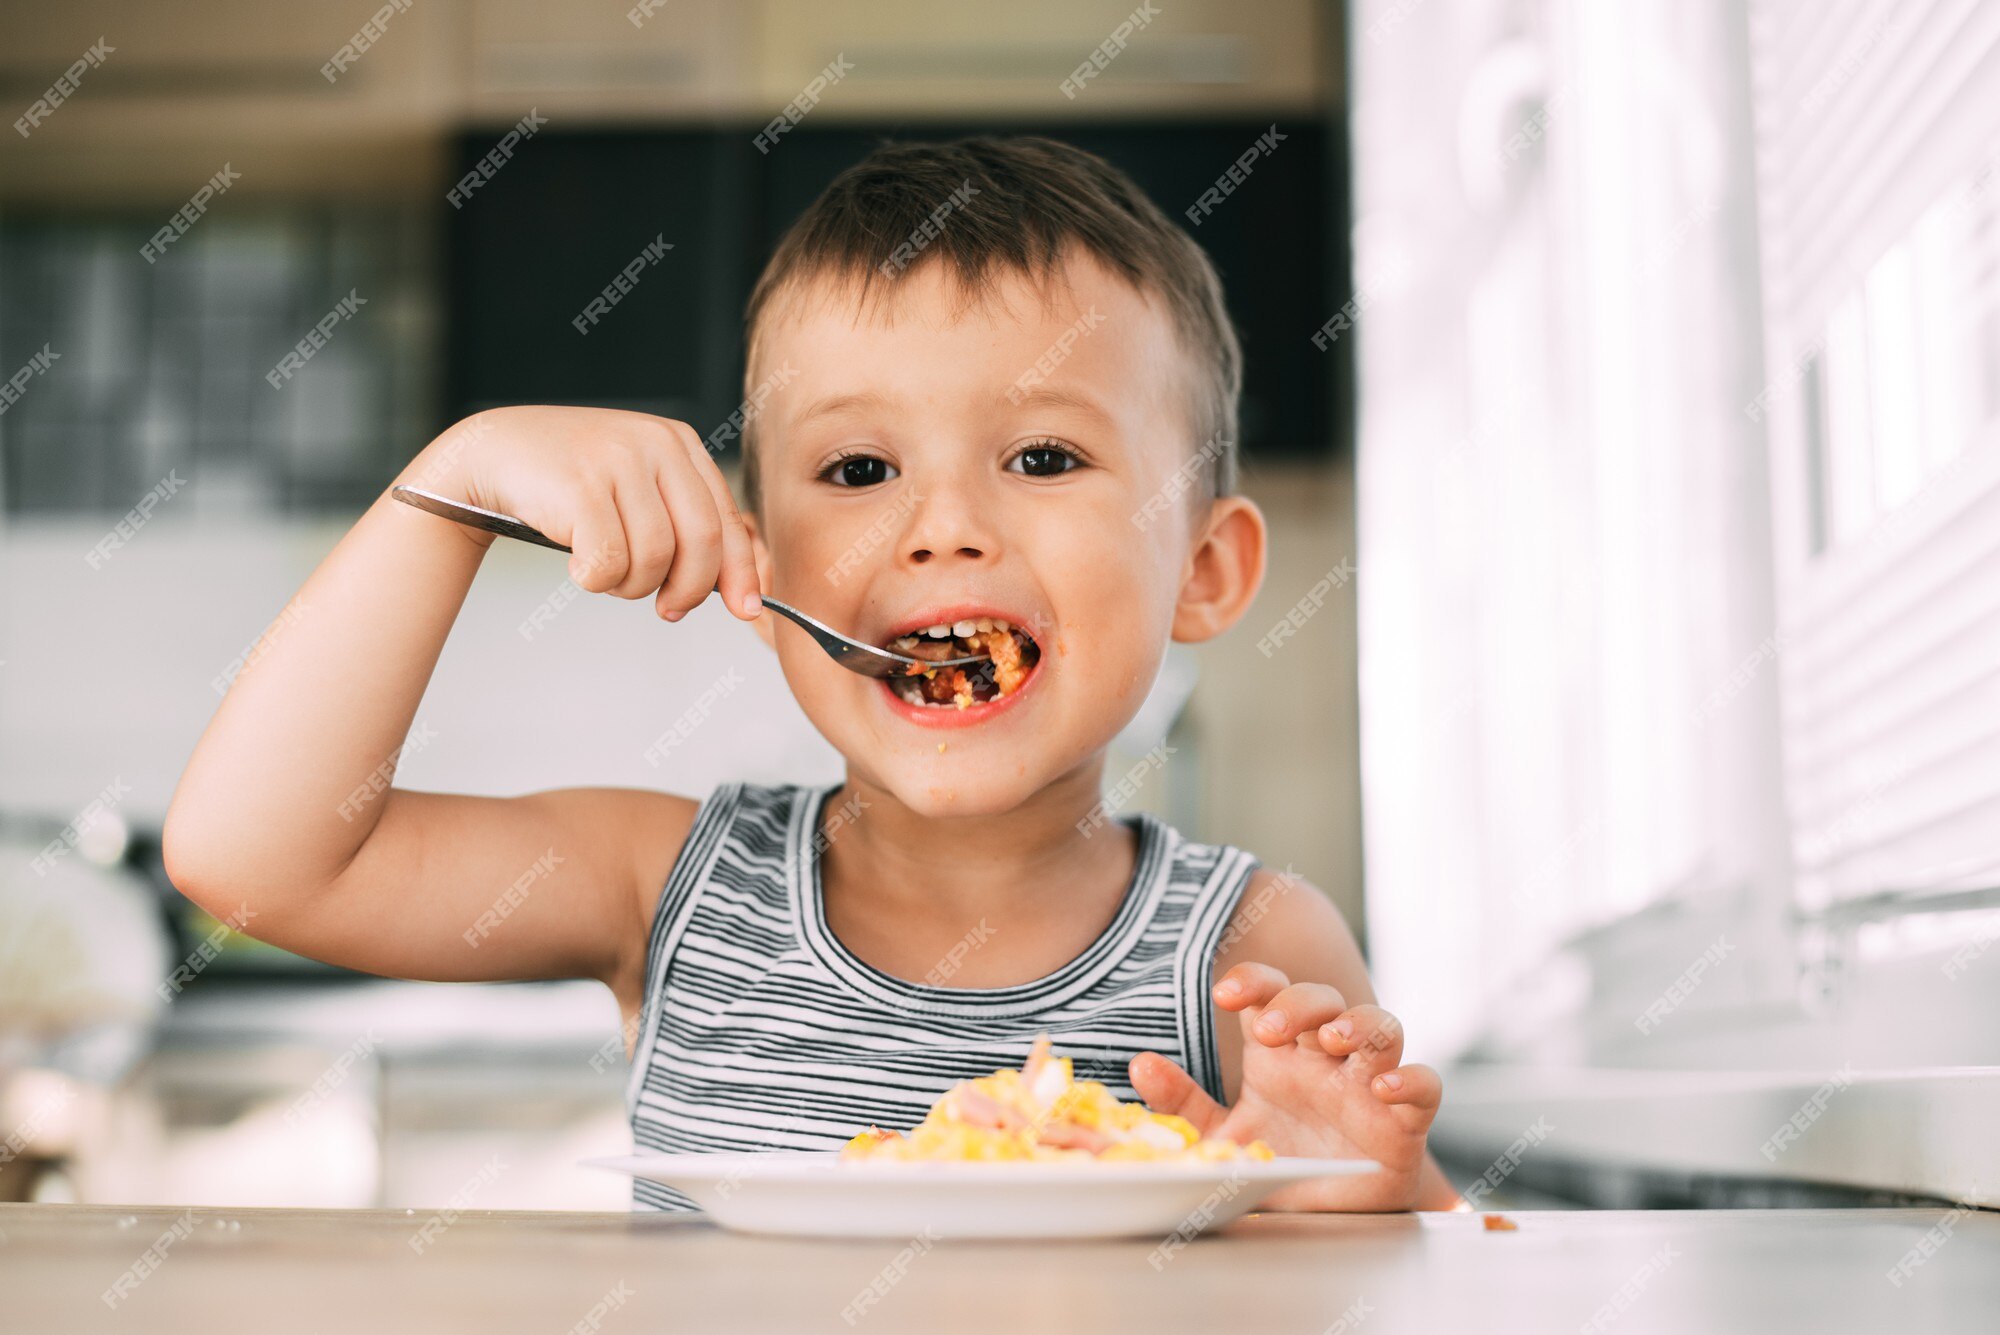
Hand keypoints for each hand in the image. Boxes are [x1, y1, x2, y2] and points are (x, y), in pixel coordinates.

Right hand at [401, 406, 761, 620]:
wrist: (492, 454)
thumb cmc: (571, 484)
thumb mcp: (638, 491)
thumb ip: (684, 525)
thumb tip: (738, 589)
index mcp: (678, 443)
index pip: (725, 518)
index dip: (738, 571)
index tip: (745, 610)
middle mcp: (655, 443)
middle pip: (700, 542)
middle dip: (688, 589)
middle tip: (667, 609)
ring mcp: (617, 460)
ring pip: (653, 558)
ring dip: (630, 586)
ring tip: (606, 572)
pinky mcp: (581, 485)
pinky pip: (608, 563)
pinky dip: (595, 580)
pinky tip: (578, 565)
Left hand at [1130, 962, 1441, 1210]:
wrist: (1327, 1216)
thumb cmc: (1282, 1159)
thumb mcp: (1224, 1136)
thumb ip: (1182, 1102)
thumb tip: (1139, 1064)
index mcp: (1280, 1052)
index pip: (1271, 991)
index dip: (1254, 980)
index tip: (1225, 993)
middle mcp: (1326, 1058)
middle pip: (1323, 1000)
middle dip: (1297, 1003)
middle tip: (1268, 1029)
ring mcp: (1368, 1085)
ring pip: (1381, 1027)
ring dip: (1360, 1024)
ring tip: (1333, 1040)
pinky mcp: (1405, 1121)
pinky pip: (1426, 1086)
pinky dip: (1413, 1079)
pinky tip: (1386, 1087)